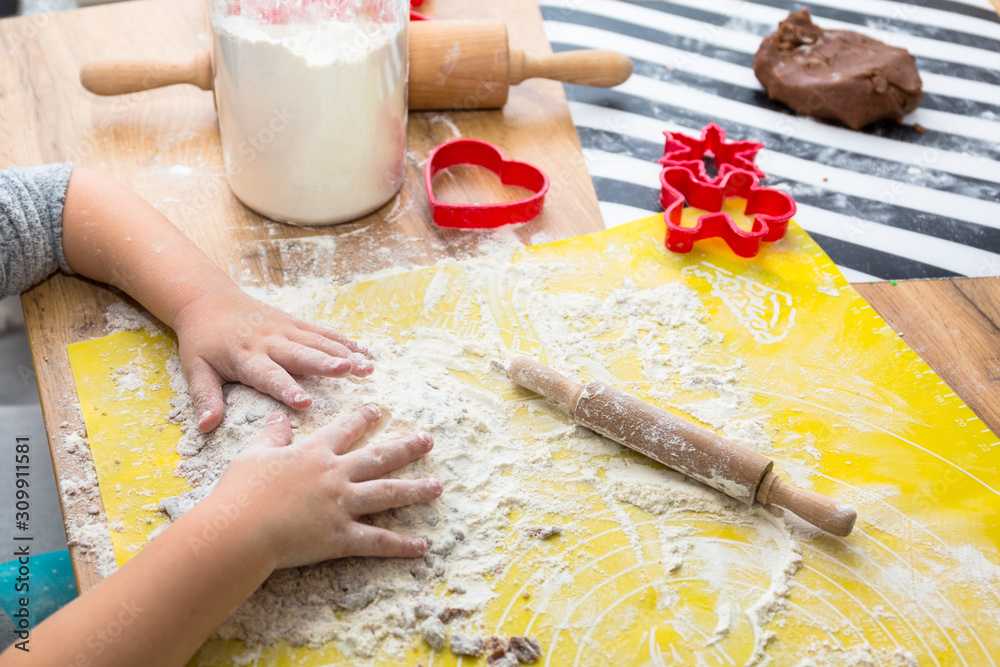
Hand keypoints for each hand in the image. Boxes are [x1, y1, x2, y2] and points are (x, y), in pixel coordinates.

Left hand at [171, 286, 373, 430]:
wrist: (207, 299)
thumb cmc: (202, 339)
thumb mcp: (195, 369)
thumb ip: (206, 397)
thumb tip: (206, 427)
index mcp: (245, 357)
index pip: (269, 376)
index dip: (287, 389)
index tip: (305, 403)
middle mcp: (269, 342)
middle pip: (302, 354)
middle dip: (326, 363)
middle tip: (350, 371)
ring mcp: (284, 329)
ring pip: (318, 342)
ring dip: (344, 353)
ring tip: (367, 366)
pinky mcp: (292, 321)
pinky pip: (320, 331)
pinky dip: (342, 340)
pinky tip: (363, 350)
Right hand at [207, 405, 441, 569]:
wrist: (240, 528)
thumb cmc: (240, 491)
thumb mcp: (253, 455)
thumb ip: (271, 435)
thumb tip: (278, 417)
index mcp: (314, 453)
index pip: (345, 430)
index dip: (363, 418)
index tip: (379, 410)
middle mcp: (335, 474)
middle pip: (378, 457)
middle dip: (406, 447)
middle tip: (429, 440)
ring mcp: (341, 505)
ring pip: (387, 494)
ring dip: (415, 490)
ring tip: (438, 487)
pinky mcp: (341, 535)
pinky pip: (377, 540)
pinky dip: (400, 545)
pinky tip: (422, 546)